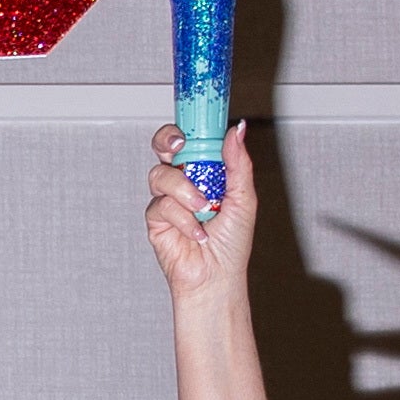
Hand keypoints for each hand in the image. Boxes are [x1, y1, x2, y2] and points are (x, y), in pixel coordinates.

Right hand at [145, 119, 260, 312]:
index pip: (191, 139)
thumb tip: (236, 130)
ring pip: (160, 175)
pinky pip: (161, 205)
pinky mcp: (155, 219)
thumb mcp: (244, 197)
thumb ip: (238, 163)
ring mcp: (167, 198)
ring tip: (204, 209)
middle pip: (163, 146)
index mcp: (205, 170)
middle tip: (179, 147)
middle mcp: (184, 180)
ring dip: (184, 191)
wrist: (216, 276)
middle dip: (167, 141)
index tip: (192, 123)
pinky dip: (182, 218)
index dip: (187, 127)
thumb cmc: (231, 242)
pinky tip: (196, 233)